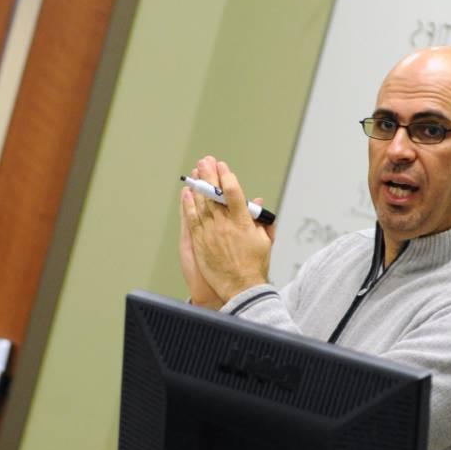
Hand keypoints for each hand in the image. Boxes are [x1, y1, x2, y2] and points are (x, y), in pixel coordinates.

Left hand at [180, 155, 272, 305]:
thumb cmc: (254, 266)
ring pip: (201, 204)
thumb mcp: (264, 240)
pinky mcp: (199, 242)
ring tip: (196, 171)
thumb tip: (256, 201)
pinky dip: (188, 204)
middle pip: (214, 194)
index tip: (222, 167)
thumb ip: (261, 220)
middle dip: (209, 175)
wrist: (240, 288)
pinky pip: (192, 219)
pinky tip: (187, 193)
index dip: (226, 177)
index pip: (233, 192)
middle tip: (205, 161)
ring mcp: (210, 233)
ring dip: (198, 185)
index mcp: (243, 222)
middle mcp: (225, 225)